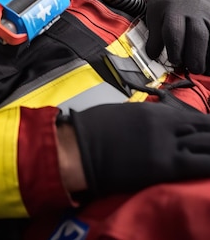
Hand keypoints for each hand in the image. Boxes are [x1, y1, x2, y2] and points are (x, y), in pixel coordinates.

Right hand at [68, 102, 209, 196]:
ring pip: (205, 145)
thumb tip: (159, 129)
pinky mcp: (164, 165)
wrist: (80, 146)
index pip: (193, 118)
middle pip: (203, 130)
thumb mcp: (125, 115)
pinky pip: (198, 164)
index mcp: (154, 111)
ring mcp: (166, 144)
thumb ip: (146, 120)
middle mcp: (164, 124)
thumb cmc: (94, 129)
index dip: (208, 126)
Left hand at [145, 0, 209, 72]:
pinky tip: (207, 62)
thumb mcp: (154, 17)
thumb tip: (152, 57)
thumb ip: (154, 38)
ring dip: (207, 56)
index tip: (173, 61)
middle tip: (191, 69)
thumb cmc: (165, 7)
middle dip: (195, 56)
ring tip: (201, 69)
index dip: (175, 49)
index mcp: (173, 11)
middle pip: (198, 36)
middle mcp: (194, 12)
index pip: (175, 32)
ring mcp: (208, 16)